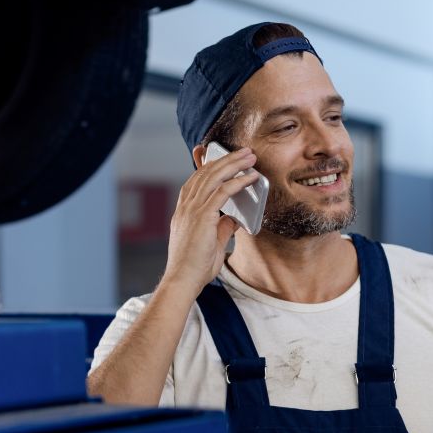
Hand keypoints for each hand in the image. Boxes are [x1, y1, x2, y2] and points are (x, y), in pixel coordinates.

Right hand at [161, 146, 257, 293]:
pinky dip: (237, 182)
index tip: (223, 157)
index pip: (196, 180)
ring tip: (250, 157)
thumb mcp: (210, 243)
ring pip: (214, 176)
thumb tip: (233, 218)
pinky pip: (222, 192)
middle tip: (244, 152)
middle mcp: (185, 207)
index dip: (209, 165)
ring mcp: (192, 210)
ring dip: (234, 164)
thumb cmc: (194, 268)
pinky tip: (250, 177)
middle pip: (205, 172)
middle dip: (226, 159)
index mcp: (183, 212)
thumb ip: (221, 228)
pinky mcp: (202, 216)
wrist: (183, 280)